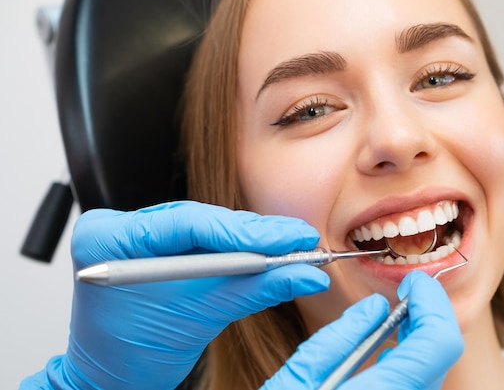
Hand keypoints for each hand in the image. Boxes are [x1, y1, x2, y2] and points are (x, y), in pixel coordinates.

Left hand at [20, 201, 329, 389]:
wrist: (114, 373)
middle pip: (203, 219)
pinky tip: (272, 249)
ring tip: (295, 244)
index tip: (289, 238)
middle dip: (257, 234)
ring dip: (254, 239)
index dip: (246, 232)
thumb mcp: (199, 318)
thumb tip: (306, 274)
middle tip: (302, 239)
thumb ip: (254, 289)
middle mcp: (121, 225)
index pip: (188, 222)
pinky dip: (239, 249)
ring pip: (209, 226)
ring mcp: (138, 230)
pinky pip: (205, 238)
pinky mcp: (157, 240)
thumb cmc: (134, 354)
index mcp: (108, 238)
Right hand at [262, 271, 462, 389]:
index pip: (438, 343)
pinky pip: (419, 388)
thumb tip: (373, 308)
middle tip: (407, 293)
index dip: (432, 303)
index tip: (413, 283)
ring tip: (398, 315)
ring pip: (434, 373)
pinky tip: (390, 350)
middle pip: (441, 356)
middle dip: (429, 314)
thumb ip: (337, 340)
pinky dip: (414, 361)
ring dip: (424, 337)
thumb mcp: (295, 383)